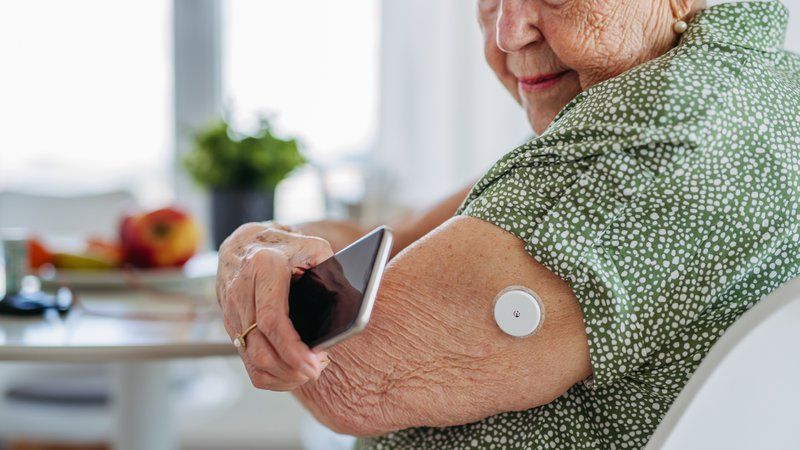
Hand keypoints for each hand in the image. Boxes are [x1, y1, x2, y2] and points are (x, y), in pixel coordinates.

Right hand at [217, 221, 333, 390]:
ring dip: (281, 375)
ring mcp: (231, 311)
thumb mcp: (314, 249)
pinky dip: (269, 375)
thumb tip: (352, 307)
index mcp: (264, 268)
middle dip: (290, 369)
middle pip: (259, 348)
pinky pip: (246, 361)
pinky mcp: (229, 325)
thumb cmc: (287, 247)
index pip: (272, 320)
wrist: (246, 242)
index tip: (314, 364)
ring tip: (306, 371)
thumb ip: (332, 274)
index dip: (292, 349)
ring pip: (251, 360)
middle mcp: (241, 291)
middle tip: (316, 370)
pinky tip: (290, 371)